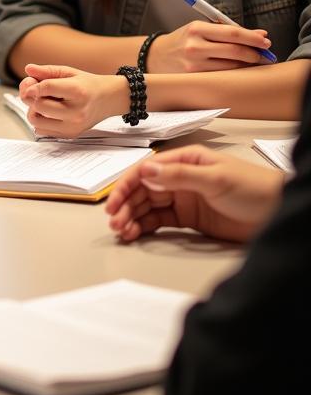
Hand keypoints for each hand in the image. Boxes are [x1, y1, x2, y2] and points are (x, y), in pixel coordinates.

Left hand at [19, 63, 126, 136]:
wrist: (108, 100)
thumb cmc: (87, 85)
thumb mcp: (69, 72)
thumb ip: (47, 71)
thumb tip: (28, 69)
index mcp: (77, 91)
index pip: (46, 88)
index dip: (32, 85)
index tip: (30, 82)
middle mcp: (76, 111)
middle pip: (38, 105)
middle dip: (31, 96)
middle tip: (36, 90)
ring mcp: (73, 126)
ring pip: (36, 121)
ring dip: (33, 110)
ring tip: (43, 101)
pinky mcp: (70, 134)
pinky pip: (41, 130)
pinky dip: (40, 120)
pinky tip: (48, 111)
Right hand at [106, 145, 285, 242]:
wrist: (280, 212)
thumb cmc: (254, 188)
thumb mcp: (216, 179)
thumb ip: (179, 176)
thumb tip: (146, 171)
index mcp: (184, 161)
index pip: (146, 170)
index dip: (126, 186)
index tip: (114, 203)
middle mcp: (179, 178)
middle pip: (143, 190)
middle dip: (126, 205)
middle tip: (115, 222)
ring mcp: (183, 199)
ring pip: (148, 207)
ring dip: (132, 217)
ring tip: (122, 231)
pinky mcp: (190, 219)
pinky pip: (160, 222)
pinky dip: (145, 227)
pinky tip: (136, 233)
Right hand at [147, 21, 270, 71]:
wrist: (155, 56)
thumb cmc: (183, 40)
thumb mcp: (199, 29)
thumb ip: (227, 31)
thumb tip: (260, 35)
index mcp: (196, 28)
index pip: (232, 32)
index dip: (252, 38)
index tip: (265, 41)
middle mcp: (195, 46)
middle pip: (235, 50)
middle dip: (254, 53)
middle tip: (264, 54)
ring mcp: (194, 64)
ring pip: (231, 66)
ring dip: (246, 64)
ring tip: (252, 61)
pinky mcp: (194, 77)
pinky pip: (222, 76)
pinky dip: (233, 73)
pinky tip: (237, 69)